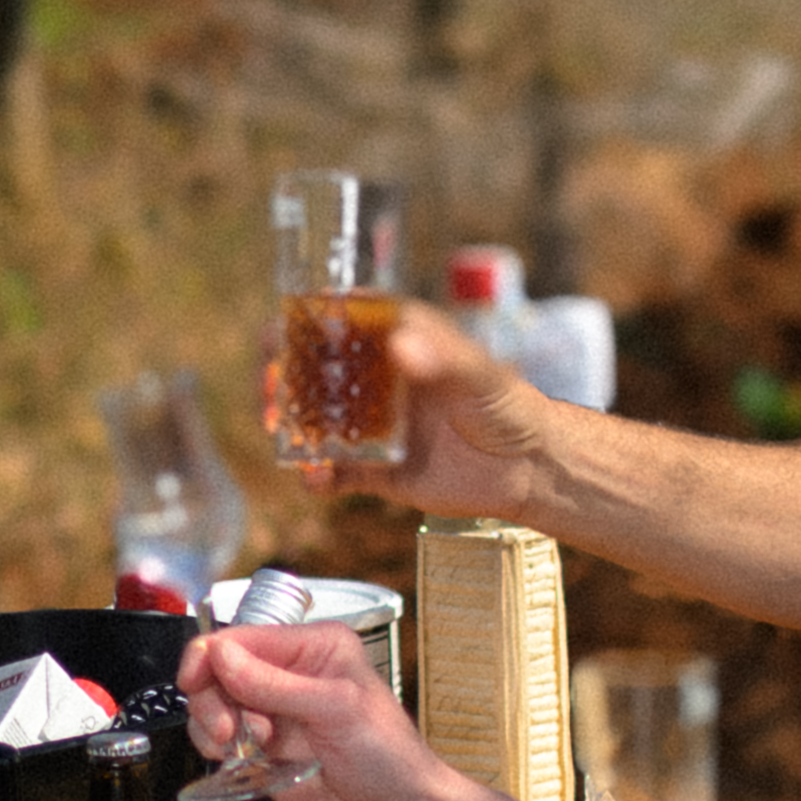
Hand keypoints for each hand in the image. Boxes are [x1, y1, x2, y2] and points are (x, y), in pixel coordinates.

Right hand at [175, 613, 455, 800]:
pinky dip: (218, 750)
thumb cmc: (391, 759)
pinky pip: (221, 741)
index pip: (242, 637)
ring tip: (241, 747)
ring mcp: (276, 715)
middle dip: (212, 699)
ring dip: (214, 726)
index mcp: (314, 648)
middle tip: (226, 730)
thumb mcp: (336, 710)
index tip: (196, 681)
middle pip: (219, 670)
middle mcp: (291, 675)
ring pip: (214, 706)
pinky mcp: (264, 751)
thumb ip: (275, 684)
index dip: (210, 657)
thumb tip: (222, 656)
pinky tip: (240, 761)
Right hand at [257, 293, 556, 519]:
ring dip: (292, 426)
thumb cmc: (511, 406)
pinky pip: (340, 475)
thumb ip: (442, 359)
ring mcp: (379, 428)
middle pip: (319, 373)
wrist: (533, 469)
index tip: (280, 325)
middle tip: (267, 385)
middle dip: (285, 377)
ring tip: (275, 430)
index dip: (309, 321)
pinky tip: (311, 479)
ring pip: (320, 423)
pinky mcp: (382, 472)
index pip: (347, 323)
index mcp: (402, 346)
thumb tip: (400, 344)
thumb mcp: (479, 375)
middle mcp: (383, 384)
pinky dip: (319, 478)